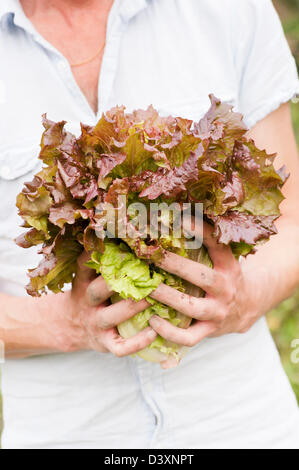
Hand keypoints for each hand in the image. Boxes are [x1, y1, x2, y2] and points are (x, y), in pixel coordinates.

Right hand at [48, 251, 156, 356]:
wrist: (71, 326)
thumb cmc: (91, 294)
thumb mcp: (88, 276)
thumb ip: (103, 259)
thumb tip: (132, 232)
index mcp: (84, 281)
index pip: (86, 263)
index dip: (100, 253)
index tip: (122, 243)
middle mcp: (88, 302)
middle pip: (99, 289)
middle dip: (121, 279)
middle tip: (147, 270)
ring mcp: (96, 324)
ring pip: (113, 316)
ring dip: (134, 306)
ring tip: (154, 298)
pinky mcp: (105, 343)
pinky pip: (121, 347)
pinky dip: (137, 342)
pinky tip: (154, 331)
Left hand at [149, 222, 257, 355]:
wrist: (245, 308)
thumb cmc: (222, 276)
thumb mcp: (221, 258)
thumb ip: (205, 242)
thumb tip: (176, 213)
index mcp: (228, 266)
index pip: (217, 245)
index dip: (201, 231)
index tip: (180, 218)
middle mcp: (225, 288)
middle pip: (202, 277)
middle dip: (175, 265)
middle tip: (150, 255)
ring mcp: (218, 312)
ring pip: (191, 308)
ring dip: (167, 298)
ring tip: (146, 289)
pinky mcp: (209, 331)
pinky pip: (188, 337)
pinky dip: (169, 332)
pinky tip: (152, 320)